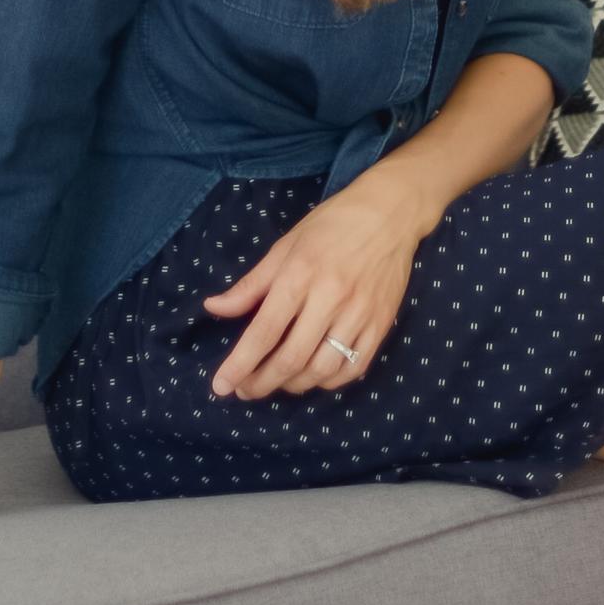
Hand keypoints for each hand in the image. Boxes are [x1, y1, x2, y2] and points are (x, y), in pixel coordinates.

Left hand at [202, 174, 427, 401]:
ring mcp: (359, 314)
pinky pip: (353, 367)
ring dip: (293, 385)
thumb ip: (250, 285)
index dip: (240, 364)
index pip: (264, 331)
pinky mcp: (381, 324)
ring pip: (322, 370)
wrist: (390, 213)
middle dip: (262, 383)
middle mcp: (330, 298)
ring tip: (276, 381)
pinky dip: (328, 381)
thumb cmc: (331, 226)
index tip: (221, 386)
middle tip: (245, 391)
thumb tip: (213, 308)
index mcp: (299, 275)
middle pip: (291, 358)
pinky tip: (313, 376)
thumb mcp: (284, 247)